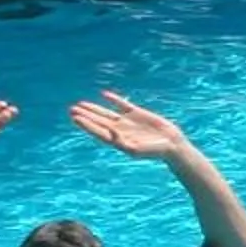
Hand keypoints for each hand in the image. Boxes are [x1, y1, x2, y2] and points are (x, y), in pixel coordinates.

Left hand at [69, 91, 194, 159]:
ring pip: (106, 113)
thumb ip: (122, 142)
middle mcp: (120, 131)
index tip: (75, 117)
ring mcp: (128, 122)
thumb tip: (109, 130)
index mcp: (117, 140)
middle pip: (98, 121)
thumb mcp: (137, 149)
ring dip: (94, 108)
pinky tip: (105, 94)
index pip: (97, 131)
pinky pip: (123, 105)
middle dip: (85, 115)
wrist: (172, 146)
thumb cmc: (155, 152)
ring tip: (80, 104)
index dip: (85, 124)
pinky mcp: (138, 114)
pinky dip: (115, 100)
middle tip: (72, 109)